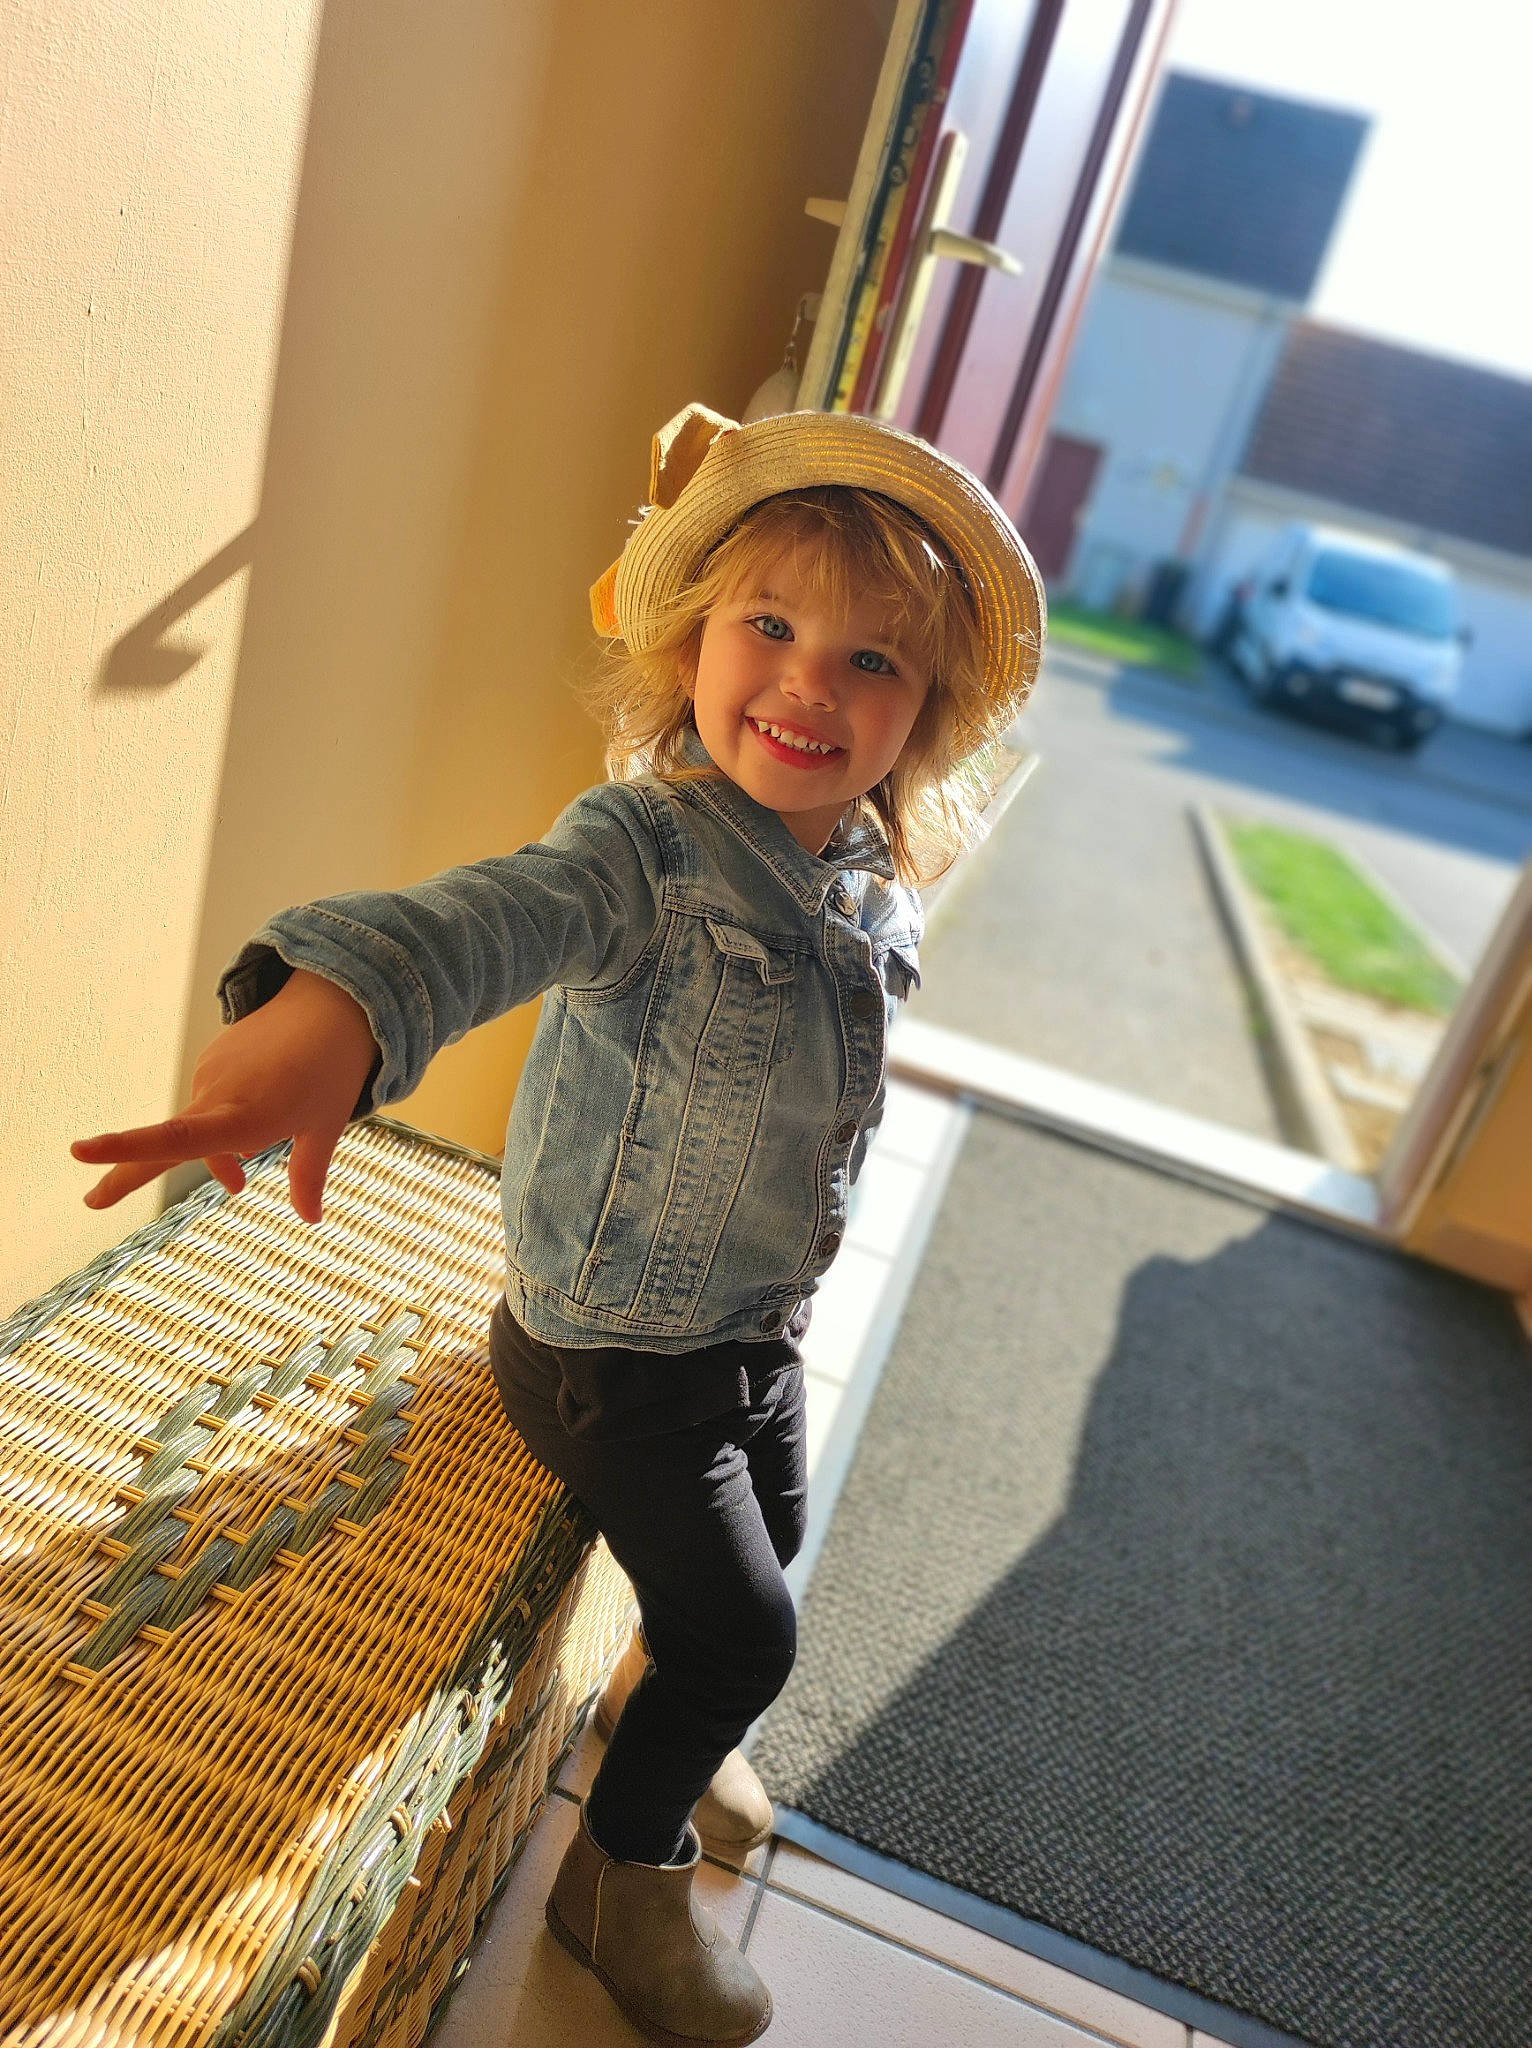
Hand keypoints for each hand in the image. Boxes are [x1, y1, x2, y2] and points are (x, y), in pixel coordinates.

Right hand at [71, 969, 381, 1224]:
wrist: (330, 1005)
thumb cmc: (332, 1072)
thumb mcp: (325, 1129)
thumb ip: (309, 1176)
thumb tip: (310, 1218)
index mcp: (243, 1116)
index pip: (177, 1138)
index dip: (127, 1149)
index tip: (80, 1151)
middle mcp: (217, 1094)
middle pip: (167, 1141)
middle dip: (125, 1172)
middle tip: (92, 1202)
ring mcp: (209, 1073)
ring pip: (201, 1126)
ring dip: (218, 1151)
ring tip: (248, 1169)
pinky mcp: (211, 1058)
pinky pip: (210, 1102)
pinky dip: (223, 1121)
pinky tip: (258, 1111)